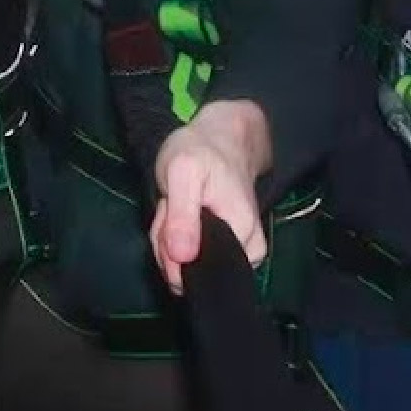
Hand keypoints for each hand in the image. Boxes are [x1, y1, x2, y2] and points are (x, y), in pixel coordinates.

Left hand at [147, 101, 272, 292]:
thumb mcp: (184, 173)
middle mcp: (245, 250)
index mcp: (242, 235)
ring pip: (182, 264)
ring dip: (166, 236)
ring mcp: (233, 250)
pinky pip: (185, 255)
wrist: (217, 138)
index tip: (168, 218)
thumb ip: (182, 216)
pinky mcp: (221, 247)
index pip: (199, 272)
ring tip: (172, 205)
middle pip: (188, 271)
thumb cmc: (202, 152)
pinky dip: (170, 236)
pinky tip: (173, 213)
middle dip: (165, 242)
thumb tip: (183, 257)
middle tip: (168, 207)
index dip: (172, 253)